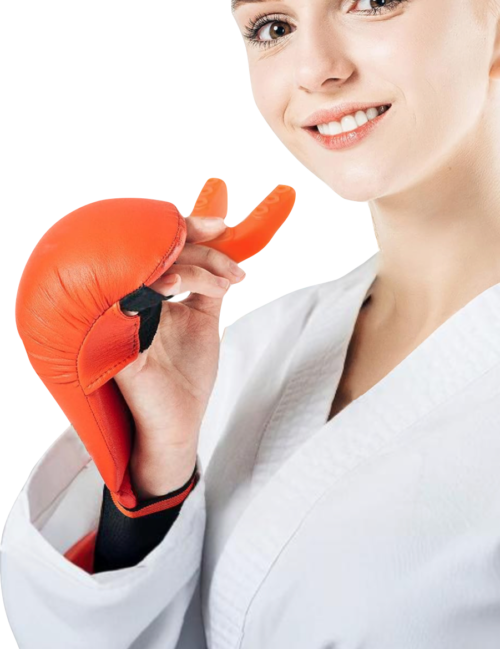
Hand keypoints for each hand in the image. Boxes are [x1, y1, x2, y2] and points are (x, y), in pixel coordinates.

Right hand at [114, 215, 245, 494]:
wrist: (180, 422)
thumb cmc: (185, 376)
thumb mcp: (203, 320)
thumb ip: (209, 287)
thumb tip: (224, 256)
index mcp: (139, 293)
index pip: (156, 248)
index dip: (185, 229)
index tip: (221, 226)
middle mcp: (123, 302)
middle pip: (153, 252)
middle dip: (199, 248)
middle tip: (232, 266)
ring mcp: (118, 320)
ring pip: (150, 270)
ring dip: (194, 267)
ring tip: (225, 284)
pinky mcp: (118, 343)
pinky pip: (134, 302)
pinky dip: (167, 285)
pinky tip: (193, 285)